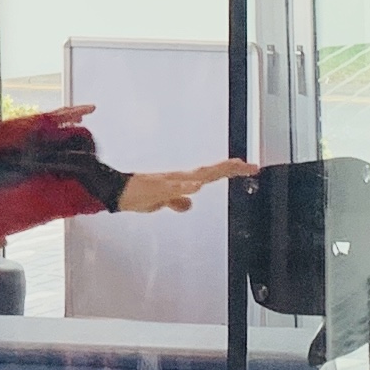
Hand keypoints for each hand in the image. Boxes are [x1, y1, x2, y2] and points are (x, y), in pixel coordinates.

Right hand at [119, 158, 259, 217]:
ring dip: (216, 172)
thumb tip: (189, 203)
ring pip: (198, 175)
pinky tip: (197, 186)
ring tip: (232, 167)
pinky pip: (174, 188)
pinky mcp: (158, 188)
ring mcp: (170, 182)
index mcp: (183, 181)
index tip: (248, 167)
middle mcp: (180, 178)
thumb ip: (177, 201)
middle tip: (251, 165)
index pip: (211, 174)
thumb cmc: (138, 194)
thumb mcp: (162, 201)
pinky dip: (186, 186)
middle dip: (231, 169)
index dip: (229, 170)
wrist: (118, 192)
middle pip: (211, 172)